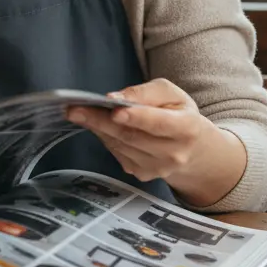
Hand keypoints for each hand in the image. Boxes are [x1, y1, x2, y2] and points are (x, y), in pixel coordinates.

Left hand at [65, 79, 243, 204]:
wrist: (191, 147)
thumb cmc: (177, 112)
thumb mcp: (169, 93)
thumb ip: (145, 92)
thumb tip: (116, 98)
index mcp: (187, 128)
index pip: (160, 124)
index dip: (136, 117)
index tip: (114, 110)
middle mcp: (174, 153)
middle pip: (132, 136)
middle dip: (100, 121)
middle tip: (75, 110)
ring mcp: (158, 168)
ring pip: (120, 145)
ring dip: (97, 128)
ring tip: (79, 113)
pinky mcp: (142, 174)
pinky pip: (116, 152)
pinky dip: (104, 137)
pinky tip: (98, 126)